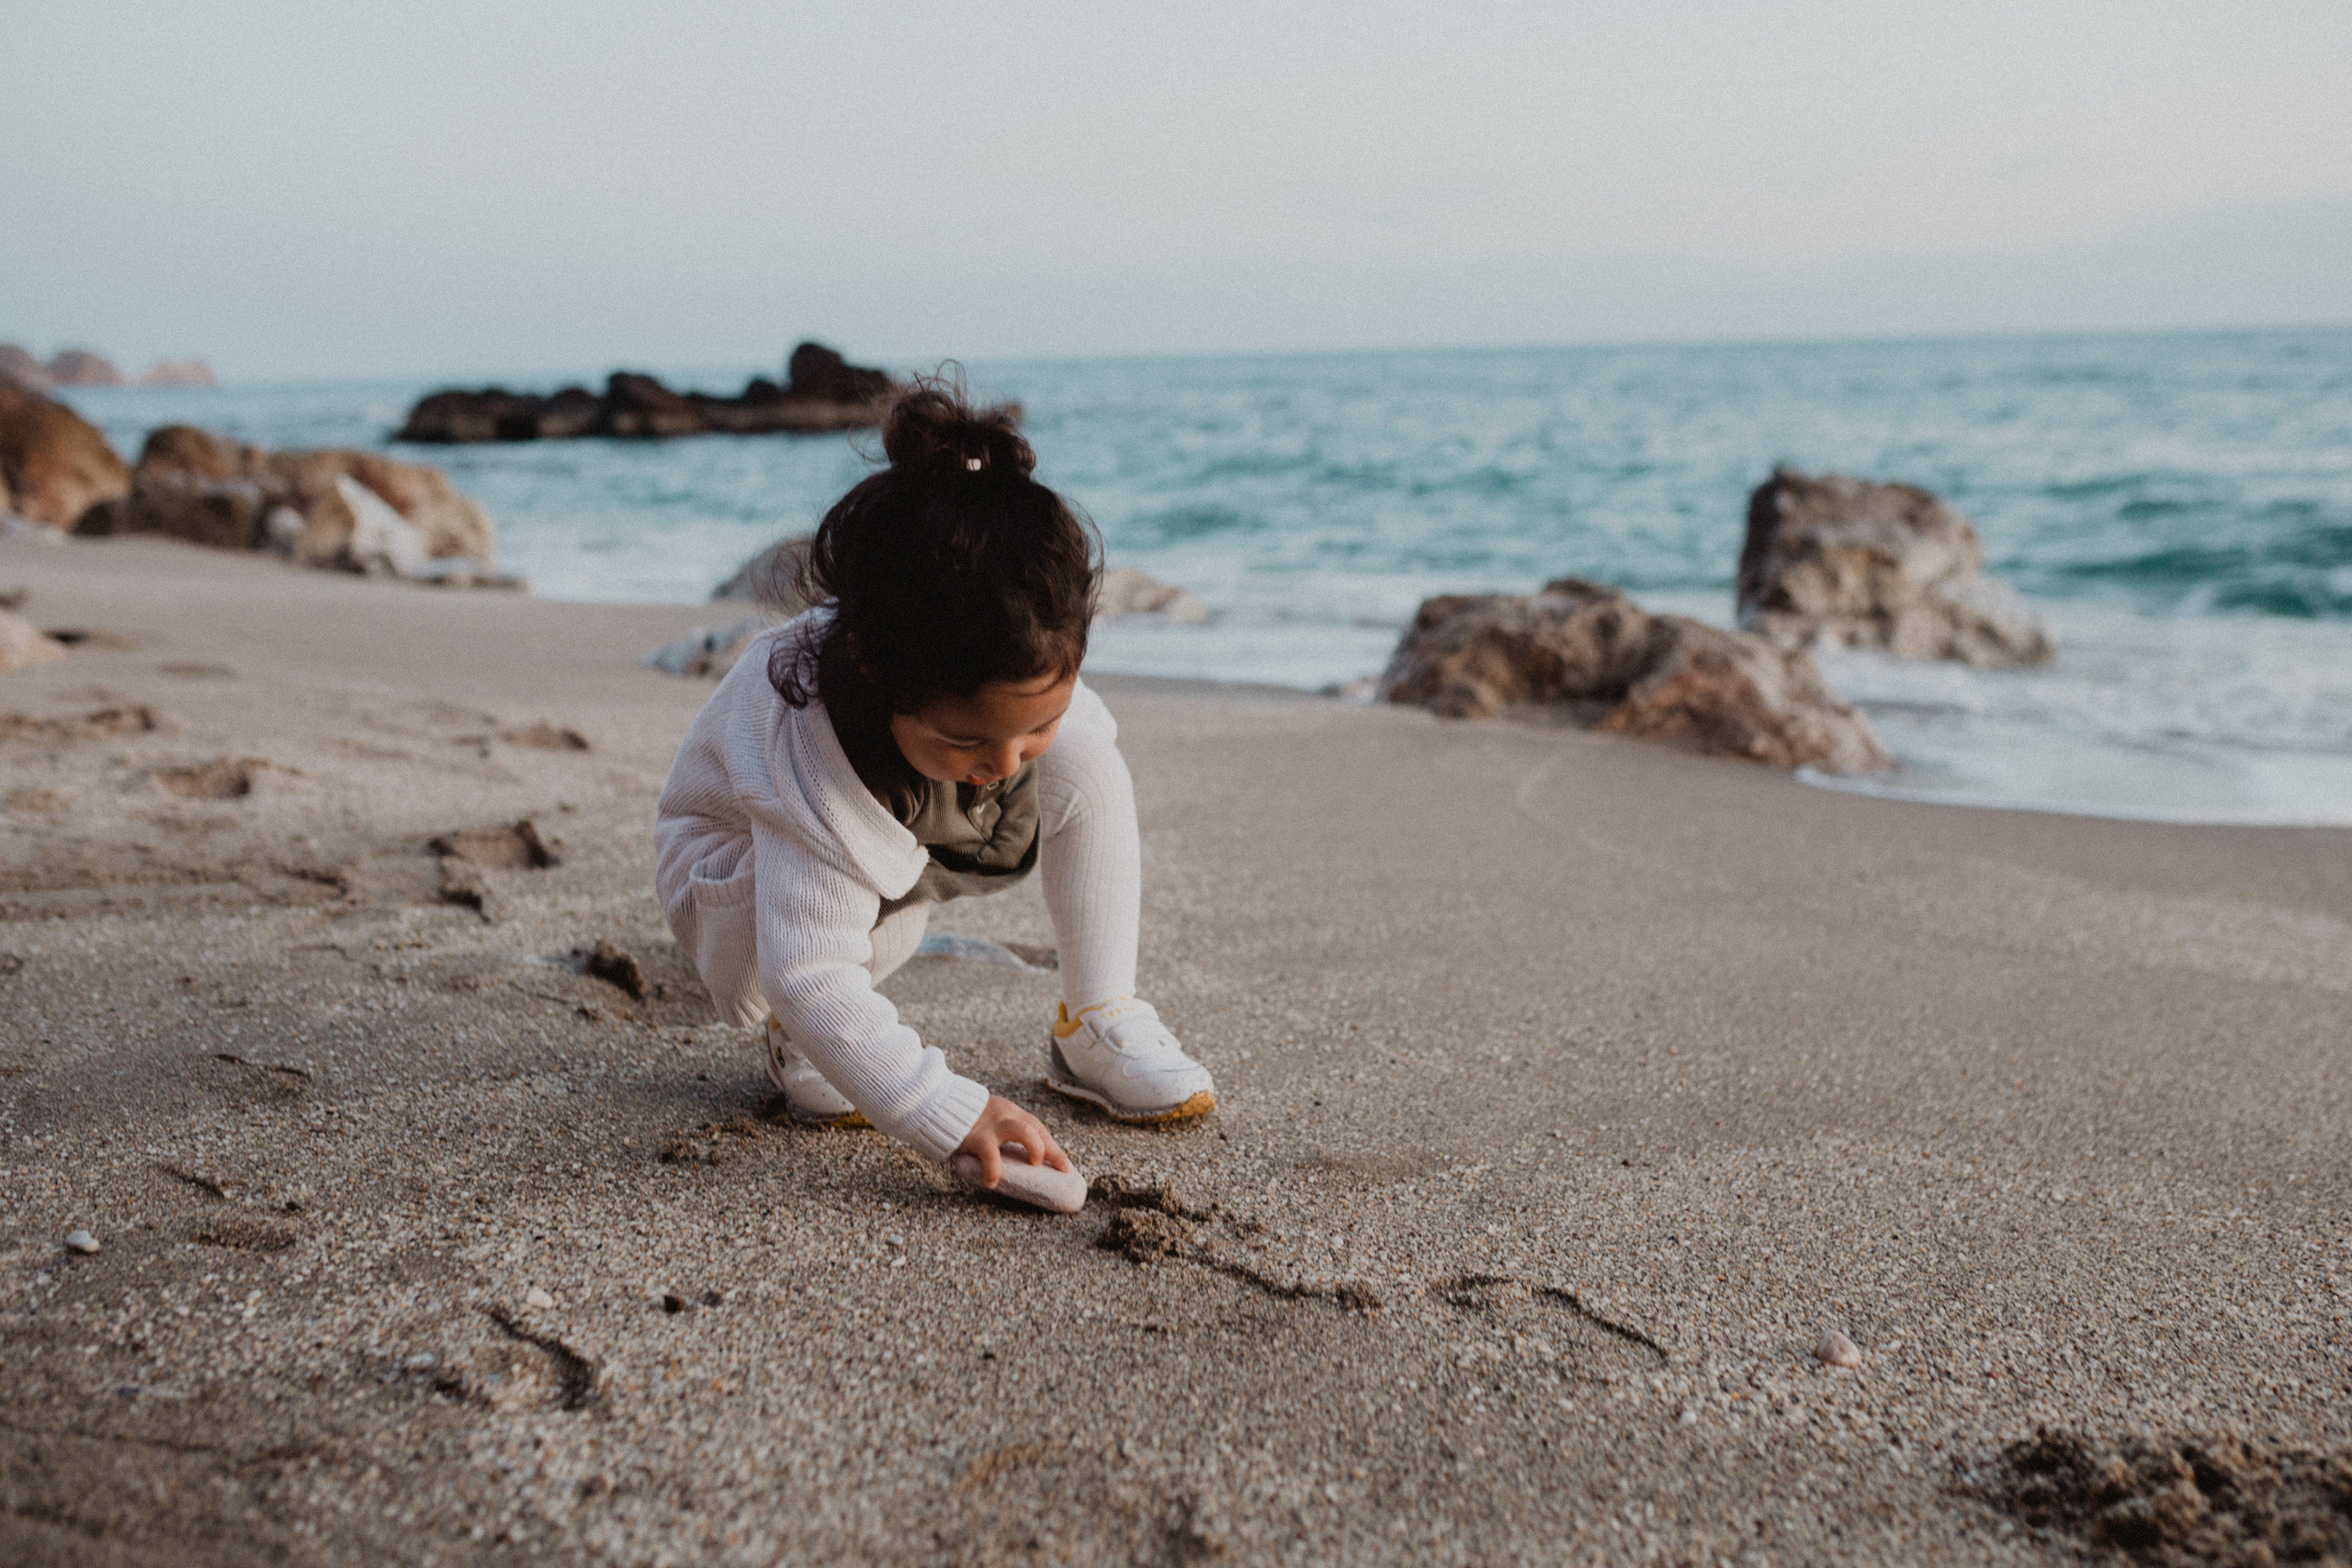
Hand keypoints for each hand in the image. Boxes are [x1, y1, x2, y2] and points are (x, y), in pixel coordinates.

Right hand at [954, 1095, 1071, 1187]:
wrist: (939, 1104)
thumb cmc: (967, 1120)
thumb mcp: (991, 1119)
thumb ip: (1004, 1134)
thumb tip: (1017, 1164)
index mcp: (1012, 1114)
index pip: (1038, 1129)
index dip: (1054, 1148)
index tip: (1065, 1166)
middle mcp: (1007, 1116)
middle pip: (1037, 1129)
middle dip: (1052, 1149)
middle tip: (1059, 1168)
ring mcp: (994, 1125)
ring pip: (1023, 1132)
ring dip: (1034, 1148)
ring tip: (1033, 1164)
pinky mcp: (978, 1136)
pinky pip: (991, 1155)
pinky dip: (994, 1170)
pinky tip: (992, 1182)